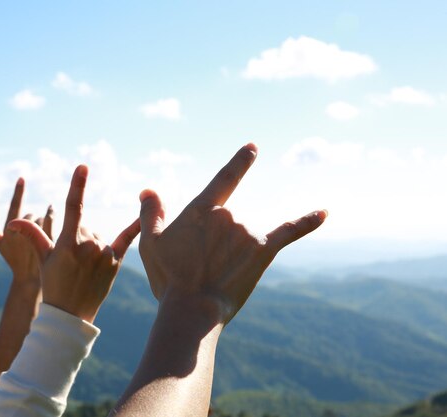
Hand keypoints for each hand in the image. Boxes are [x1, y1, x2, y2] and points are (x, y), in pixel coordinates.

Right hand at [0, 178, 53, 283]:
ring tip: (41, 238)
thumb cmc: (14, 261)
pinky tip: (51, 214)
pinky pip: (51, 220)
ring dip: (42, 223)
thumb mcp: (0, 246)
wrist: (32, 280)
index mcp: (9, 231)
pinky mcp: (52, 240)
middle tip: (33, 237)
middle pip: (30, 216)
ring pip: (41, 217)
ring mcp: (38, 236)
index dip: (17, 192)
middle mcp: (23, 233)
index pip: (14, 207)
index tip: (22, 177)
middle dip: (32, 223)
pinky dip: (51, 216)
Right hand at [9, 165, 139, 322]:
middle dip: (77, 237)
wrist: (71, 314)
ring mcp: (104, 253)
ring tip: (83, 268)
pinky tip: (144, 216)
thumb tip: (12, 221)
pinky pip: (126, 239)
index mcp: (68, 243)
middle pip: (84, 226)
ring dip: (91, 244)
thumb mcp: (42, 258)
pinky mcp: (115, 261)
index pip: (73, 207)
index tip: (83, 167)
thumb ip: (32, 235)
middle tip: (71, 263)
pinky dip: (134, 227)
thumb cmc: (53, 284)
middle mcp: (89, 245)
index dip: (77, 185)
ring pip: (98, 235)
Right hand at [138, 143, 326, 324]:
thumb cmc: (169, 278)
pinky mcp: (263, 250)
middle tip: (198, 272)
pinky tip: (324, 212)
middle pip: (227, 222)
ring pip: (244, 236)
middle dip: (214, 246)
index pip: (224, 178)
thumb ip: (150, 213)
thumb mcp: (149, 243)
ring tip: (213, 279)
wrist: (192, 308)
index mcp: (201, 209)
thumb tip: (147, 189)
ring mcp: (247, 231)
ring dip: (231, 255)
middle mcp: (228, 214)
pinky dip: (307, 221)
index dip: (240, 162)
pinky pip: (289, 232)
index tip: (253, 148)